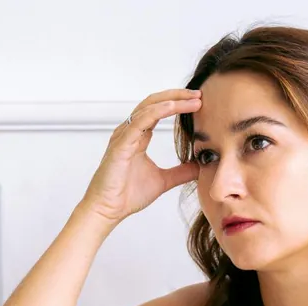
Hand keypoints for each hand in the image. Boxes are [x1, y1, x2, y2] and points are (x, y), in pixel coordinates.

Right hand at [79, 89, 201, 222]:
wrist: (108, 210)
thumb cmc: (126, 196)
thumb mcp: (163, 181)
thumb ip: (180, 172)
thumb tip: (200, 166)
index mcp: (137, 138)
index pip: (158, 111)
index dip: (177, 103)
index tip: (198, 101)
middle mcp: (129, 132)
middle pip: (154, 102)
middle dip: (177, 95)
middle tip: (198, 94)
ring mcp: (123, 137)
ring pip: (148, 107)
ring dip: (172, 100)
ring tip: (193, 100)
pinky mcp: (120, 145)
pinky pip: (140, 121)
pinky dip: (157, 111)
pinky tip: (173, 107)